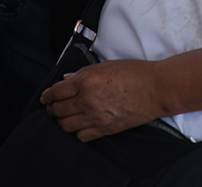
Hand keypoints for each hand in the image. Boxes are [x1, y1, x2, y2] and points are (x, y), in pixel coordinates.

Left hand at [40, 60, 163, 141]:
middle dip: (52, 108)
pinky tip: (80, 125)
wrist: (155, 88)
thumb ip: (83, 73)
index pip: (57, 91)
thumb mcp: (105, 65)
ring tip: (63, 117)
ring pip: (66, 125)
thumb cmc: (134, 73)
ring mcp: (95, 117)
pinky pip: (82, 135)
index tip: (45, 97)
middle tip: (52, 106)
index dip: (48, 95)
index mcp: (86, 81)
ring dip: (62, 120)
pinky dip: (77, 131)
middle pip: (58, 109)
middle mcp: (87, 100)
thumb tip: (67, 79)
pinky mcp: (105, 129)